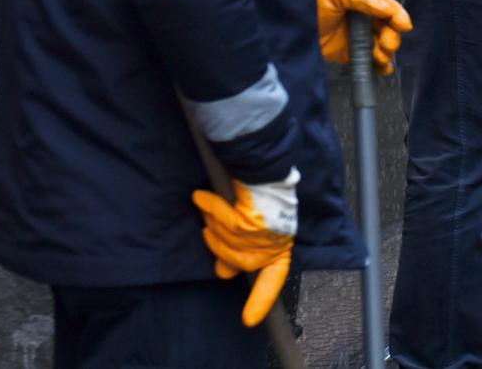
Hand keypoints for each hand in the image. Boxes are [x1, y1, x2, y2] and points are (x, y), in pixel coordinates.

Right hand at [191, 168, 298, 326]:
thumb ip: (238, 251)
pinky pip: (221, 220)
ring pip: (226, 240)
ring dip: (215, 222)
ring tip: (213, 205)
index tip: (249, 320)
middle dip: (220, 244)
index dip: (261, 299)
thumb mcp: (252, 226)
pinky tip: (201, 197)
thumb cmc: (262, 190)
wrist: (270, 161)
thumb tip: (223, 273)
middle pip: (237, 260)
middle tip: (210, 229)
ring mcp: (265, 232)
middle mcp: (275, 242)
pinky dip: (210, 206)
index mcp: (280, 245)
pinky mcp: (253, 220)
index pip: (273, 279)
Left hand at [317, 0, 412, 74]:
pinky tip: (382, 70)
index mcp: (364, 2)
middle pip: (389, 28)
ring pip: (385, 46)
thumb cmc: (313, 8)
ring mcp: (361, 39)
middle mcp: (366, 20)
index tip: (404, 26)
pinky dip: (382, 67)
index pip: (387, 7)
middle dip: (391, 38)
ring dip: (387, 53)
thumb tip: (386, 8)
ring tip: (380, 58)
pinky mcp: (355, 56)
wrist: (292, 34)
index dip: (398, 15)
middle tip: (386, 46)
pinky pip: (374, 62)